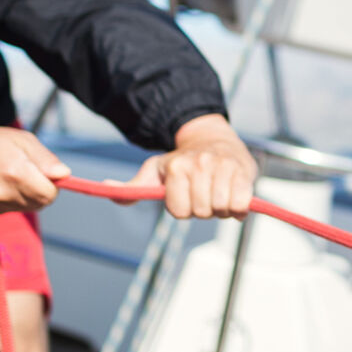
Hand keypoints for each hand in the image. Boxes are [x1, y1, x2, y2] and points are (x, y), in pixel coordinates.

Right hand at [0, 115, 69, 215]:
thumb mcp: (22, 140)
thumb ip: (45, 159)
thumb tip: (64, 174)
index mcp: (15, 172)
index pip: (49, 194)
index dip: (53, 185)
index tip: (47, 174)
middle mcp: (2, 193)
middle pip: (39, 203)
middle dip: (40, 190)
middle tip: (28, 173)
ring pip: (25, 207)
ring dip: (26, 195)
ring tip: (10, 176)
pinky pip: (9, 210)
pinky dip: (10, 200)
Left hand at [121, 113, 256, 219]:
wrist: (215, 139)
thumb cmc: (182, 161)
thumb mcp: (155, 171)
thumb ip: (133, 187)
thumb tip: (107, 188)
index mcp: (176, 167)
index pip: (180, 211)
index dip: (183, 208)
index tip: (186, 195)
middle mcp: (199, 165)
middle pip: (201, 212)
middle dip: (203, 209)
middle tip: (204, 194)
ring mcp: (223, 167)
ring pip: (221, 209)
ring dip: (221, 209)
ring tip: (219, 194)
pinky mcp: (244, 173)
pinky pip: (241, 205)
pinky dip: (239, 208)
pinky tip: (234, 196)